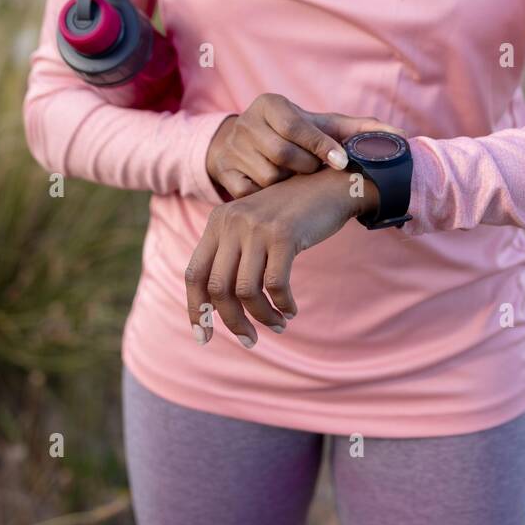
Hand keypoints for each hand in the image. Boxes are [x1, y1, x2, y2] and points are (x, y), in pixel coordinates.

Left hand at [185, 166, 379, 347]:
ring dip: (261, 316)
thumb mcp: (253, 226)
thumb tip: (218, 309)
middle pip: (217, 288)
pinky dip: (283, 304)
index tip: (204, 336)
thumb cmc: (291, 214)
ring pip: (246, 291)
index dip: (196, 309)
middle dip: (232, 321)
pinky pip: (275, 285)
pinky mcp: (284, 235)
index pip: (193, 274)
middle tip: (249, 340)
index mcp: (218, 222)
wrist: (330, 185)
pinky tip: (291, 309)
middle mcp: (232, 222)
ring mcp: (257, 227)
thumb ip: (233, 255)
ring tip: (277, 324)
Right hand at [204, 92, 399, 198]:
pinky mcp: (223, 173)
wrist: (244, 144)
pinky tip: (277, 192)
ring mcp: (231, 148)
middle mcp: (246, 121)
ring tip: (294, 180)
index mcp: (270, 104)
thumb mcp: (323, 126)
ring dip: (289, 185)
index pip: (296, 125)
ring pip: (269, 177)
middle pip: (282, 154)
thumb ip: (359, 130)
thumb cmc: (296, 135)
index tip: (341, 161)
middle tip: (314, 171)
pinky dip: (269, 197)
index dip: (320, 146)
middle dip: (305, 168)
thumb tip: (400, 137)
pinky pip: (252, 194)